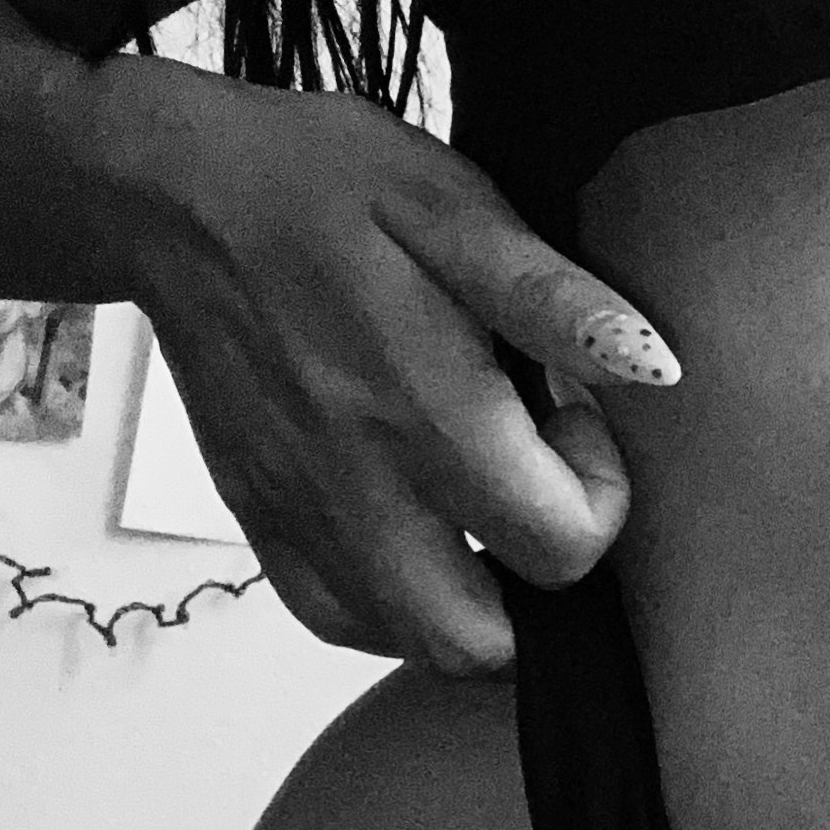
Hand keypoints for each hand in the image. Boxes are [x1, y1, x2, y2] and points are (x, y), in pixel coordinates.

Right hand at [80, 57, 679, 673]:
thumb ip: (552, 300)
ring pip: (410, 645)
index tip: (574, 418)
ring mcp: (299, 516)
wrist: (175, 194)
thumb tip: (654, 367)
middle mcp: (357, 488)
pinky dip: (395, 603)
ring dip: (475, 604)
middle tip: (540, 489)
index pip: (562, 549)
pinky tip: (420, 527)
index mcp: (424, 412)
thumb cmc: (325, 184)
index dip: (601, 497)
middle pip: (482, 644)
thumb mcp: (455, 206)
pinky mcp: (258, 519)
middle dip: (543, 589)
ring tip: (485, 508)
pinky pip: (336, 619)